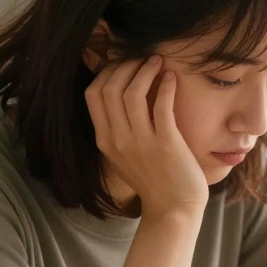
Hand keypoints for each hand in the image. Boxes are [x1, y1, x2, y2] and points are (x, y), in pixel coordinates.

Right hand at [84, 55, 208, 215]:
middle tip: (143, 58)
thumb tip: (123, 92)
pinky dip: (165, 86)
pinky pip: (161, 106)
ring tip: (158, 62)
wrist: (174, 209)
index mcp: (105, 140)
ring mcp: (141, 143)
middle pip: (109, 88)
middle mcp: (118, 140)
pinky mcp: (166, 145)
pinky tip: (171, 78)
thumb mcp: (124, 154)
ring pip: (132, 92)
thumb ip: (119, 127)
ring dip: (145, 70)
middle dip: (126, 65)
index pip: (92, 93)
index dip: (107, 71)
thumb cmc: (154, 178)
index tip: (124, 64)